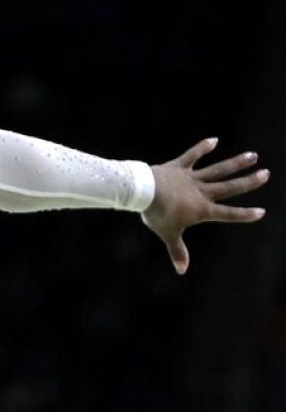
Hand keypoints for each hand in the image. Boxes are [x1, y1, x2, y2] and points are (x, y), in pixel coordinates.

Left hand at [142, 137, 268, 274]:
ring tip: (252, 155)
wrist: (144, 191)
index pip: (228, 214)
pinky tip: (215, 140)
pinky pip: (192, 155)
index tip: (261, 212)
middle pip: (229, 187)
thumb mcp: (168, 234)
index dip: (244, 215)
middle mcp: (201, 192)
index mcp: (202, 210)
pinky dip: (202, 147)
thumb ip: (177, 251)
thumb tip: (181, 271)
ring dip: (236, 162)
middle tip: (266, 174)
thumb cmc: (157, 214)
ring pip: (218, 169)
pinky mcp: (178, 166)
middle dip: (248, 182)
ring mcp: (191, 177)